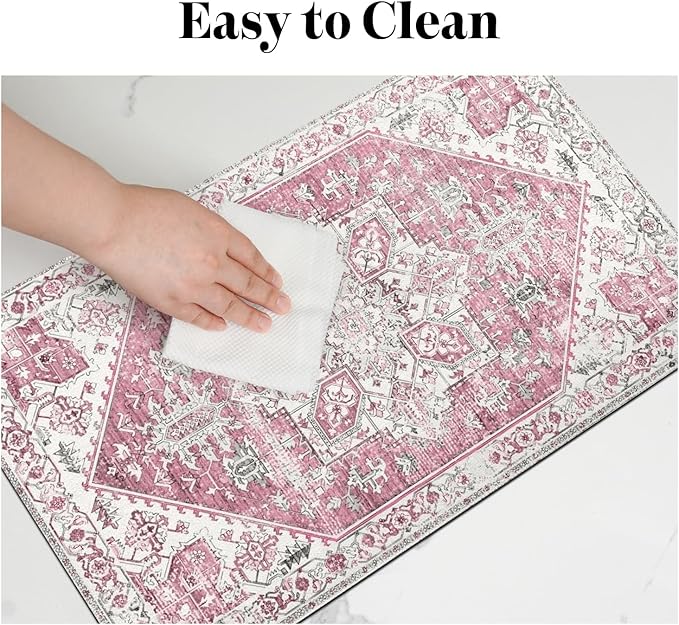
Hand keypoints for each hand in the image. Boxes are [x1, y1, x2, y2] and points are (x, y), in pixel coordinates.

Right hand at [91, 184, 290, 331]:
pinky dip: (212, 323)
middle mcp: (212, 262)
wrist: (112, 225)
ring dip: (250, 317)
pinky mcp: (172, 301)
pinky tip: (223, 326)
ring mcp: (193, 286)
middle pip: (248, 284)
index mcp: (219, 235)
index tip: (277, 282)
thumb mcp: (192, 209)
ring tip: (264, 325)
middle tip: (284, 307)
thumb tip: (224, 249)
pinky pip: (199, 317)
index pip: (252, 258)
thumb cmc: (144, 209)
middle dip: (269, 297)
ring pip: (230, 306)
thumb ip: (212, 231)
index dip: (267, 272)